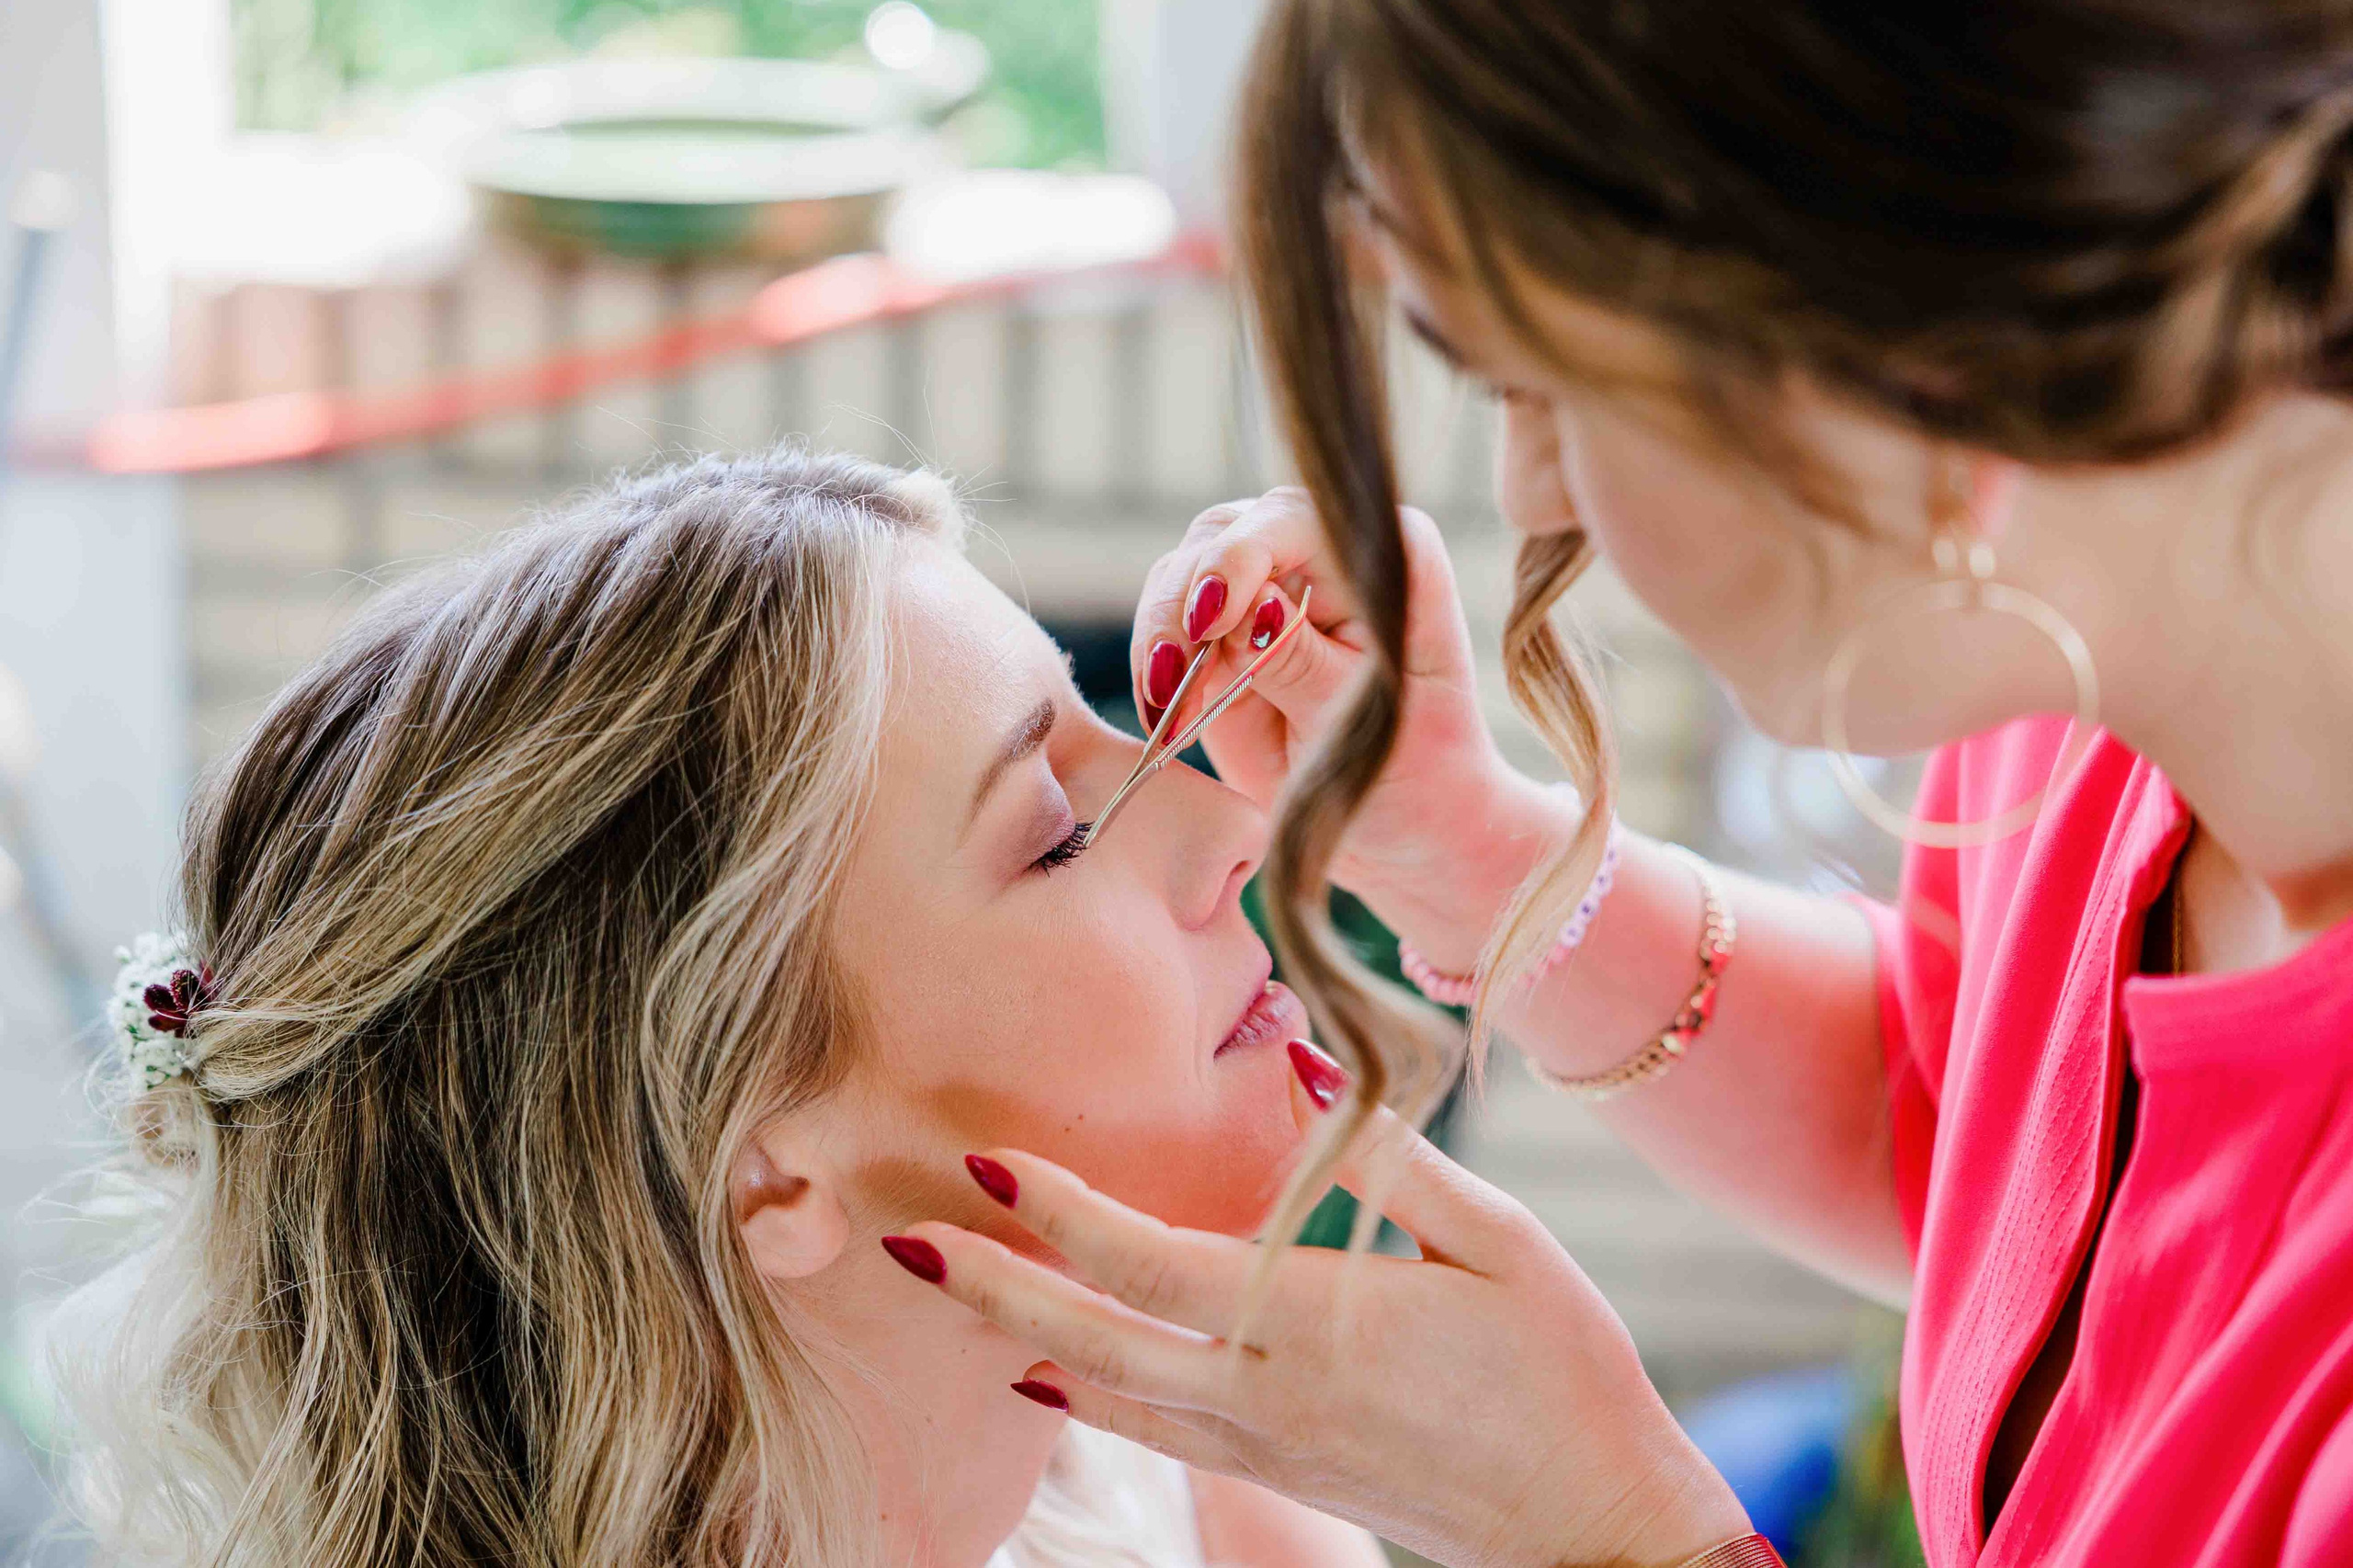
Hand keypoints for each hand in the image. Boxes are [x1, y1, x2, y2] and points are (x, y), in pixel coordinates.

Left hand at [893, 1048, 1749, 1567]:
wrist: (1596, 1525)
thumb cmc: (1563, 1370)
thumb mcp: (1499, 1242)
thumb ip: (1388, 1162)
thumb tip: (1306, 1064)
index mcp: (1312, 1325)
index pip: (1149, 1262)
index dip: (1060, 1213)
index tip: (985, 1164)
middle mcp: (1264, 1395)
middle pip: (1094, 1343)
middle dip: (994, 1292)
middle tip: (905, 1244)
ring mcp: (1264, 1446)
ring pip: (1111, 1397)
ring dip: (1021, 1342)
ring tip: (954, 1294)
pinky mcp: (1279, 1472)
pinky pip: (1155, 1433)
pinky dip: (1087, 1399)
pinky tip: (1046, 1379)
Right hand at [1130, 490, 1563, 965]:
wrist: (1402, 824)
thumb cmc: (1410, 768)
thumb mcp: (1362, 721)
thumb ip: (1303, 663)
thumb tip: (1250, 609)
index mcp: (1382, 552)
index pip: (1294, 524)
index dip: (1240, 560)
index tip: (1211, 621)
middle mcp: (1319, 551)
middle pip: (1220, 538)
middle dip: (1184, 605)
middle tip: (1173, 679)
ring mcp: (1266, 587)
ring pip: (1179, 580)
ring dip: (1162, 642)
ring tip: (1169, 710)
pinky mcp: (1225, 636)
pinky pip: (1168, 631)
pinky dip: (1159, 674)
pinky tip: (1168, 720)